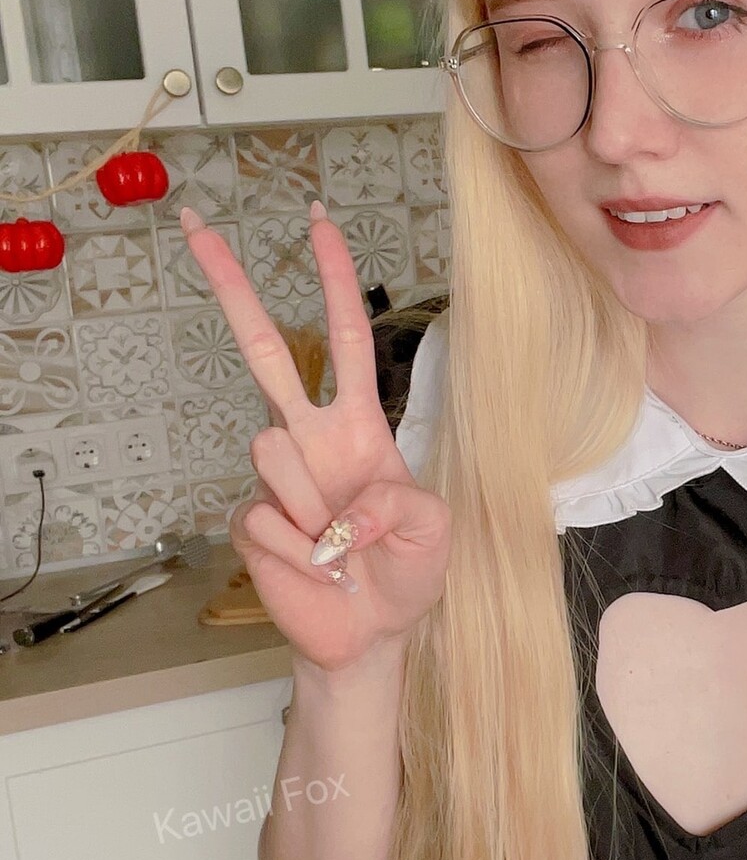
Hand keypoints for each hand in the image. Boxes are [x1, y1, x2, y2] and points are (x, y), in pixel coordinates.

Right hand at [181, 201, 450, 669]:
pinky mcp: (250, 521)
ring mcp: (276, 479)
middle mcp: (310, 440)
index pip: (344, 339)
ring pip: (273, 449)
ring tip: (343, 549)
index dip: (334, 282)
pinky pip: (270, 519)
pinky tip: (319, 571)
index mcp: (359, 426)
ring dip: (318, 508)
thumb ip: (405, 507)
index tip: (318, 223)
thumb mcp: (436, 532)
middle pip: (263, 350)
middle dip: (232, 286)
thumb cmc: (406, 573)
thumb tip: (351, 508)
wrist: (370, 635)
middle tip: (198, 224)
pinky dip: (305, 553)